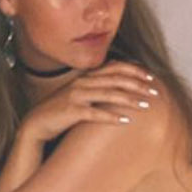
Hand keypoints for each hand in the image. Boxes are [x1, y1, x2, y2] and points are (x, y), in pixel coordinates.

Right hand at [21, 62, 159, 144]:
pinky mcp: (71, 111)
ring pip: (108, 94)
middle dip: (138, 86)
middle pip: (116, 80)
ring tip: (146, 106)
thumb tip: (118, 89)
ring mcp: (76, 96)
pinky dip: (111, 116)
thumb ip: (96, 89)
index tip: (151, 78)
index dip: (134, 71)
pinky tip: (125, 121)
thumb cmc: (60, 112)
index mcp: (86, 76)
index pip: (115, 67)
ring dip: (129, 100)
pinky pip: (95, 113)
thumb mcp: (78, 95)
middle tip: (155, 93)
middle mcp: (82, 82)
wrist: (36, 124)